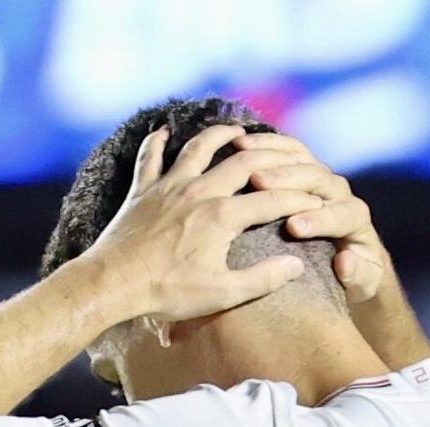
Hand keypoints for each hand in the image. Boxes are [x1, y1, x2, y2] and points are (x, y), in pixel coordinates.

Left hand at [82, 125, 323, 322]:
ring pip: (198, 148)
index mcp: (222, 217)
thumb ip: (263, 278)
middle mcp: (199, 191)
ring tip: (234, 130)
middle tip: (285, 155)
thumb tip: (297, 265)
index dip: (299, 199)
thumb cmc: (168, 292)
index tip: (317, 199)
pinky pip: (150, 156)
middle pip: (242, 163)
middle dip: (270, 157)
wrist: (112, 284)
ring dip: (219, 135)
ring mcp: (168, 186)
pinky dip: (157, 142)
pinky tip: (163, 131)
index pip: (272, 201)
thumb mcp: (223, 293)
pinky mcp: (142, 190)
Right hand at [232, 131, 391, 304]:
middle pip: (318, 177)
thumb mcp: (362, 282)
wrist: (355, 257)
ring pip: (300, 157)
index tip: (293, 227)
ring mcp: (321, 177)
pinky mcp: (305, 168)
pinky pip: (287, 149)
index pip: (341, 214)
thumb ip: (358, 274)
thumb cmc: (355, 274)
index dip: (318, 219)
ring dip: (271, 153)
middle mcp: (340, 192)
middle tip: (258, 183)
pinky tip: (241, 143)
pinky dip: (266, 143)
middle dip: (289, 179)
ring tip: (242, 152)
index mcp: (356, 218)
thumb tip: (345, 261)